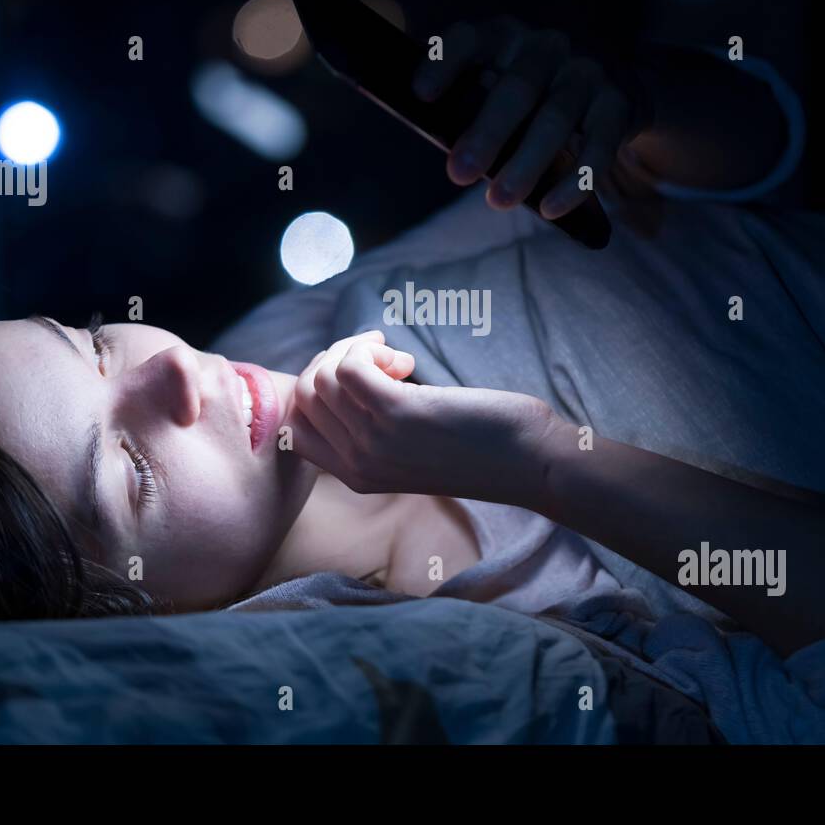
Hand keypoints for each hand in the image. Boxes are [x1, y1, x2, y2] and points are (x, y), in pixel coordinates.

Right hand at [288, 330, 558, 505]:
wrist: (529, 462)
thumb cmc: (479, 447)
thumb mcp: (412, 452)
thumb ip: (376, 430)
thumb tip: (345, 375)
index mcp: (356, 476)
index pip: (295, 427)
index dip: (317, 389)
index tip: (360, 377)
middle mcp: (357, 464)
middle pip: (305, 395)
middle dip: (335, 362)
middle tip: (384, 362)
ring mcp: (373, 441)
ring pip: (322, 377)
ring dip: (355, 351)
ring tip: (400, 361)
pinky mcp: (398, 414)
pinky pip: (349, 366)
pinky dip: (368, 348)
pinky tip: (404, 359)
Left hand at [412, 16, 639, 219]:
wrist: (619, 88)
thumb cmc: (536, 99)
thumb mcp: (503, 85)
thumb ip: (470, 104)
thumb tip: (439, 144)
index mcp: (505, 38)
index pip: (470, 38)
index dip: (444, 62)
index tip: (419, 94)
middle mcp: (546, 47)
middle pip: (517, 87)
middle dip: (486, 133)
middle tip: (458, 174)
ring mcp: (585, 72)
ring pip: (556, 117)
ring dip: (526, 163)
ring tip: (498, 201)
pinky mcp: (618, 104)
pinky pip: (599, 145)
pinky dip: (574, 182)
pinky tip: (550, 209)